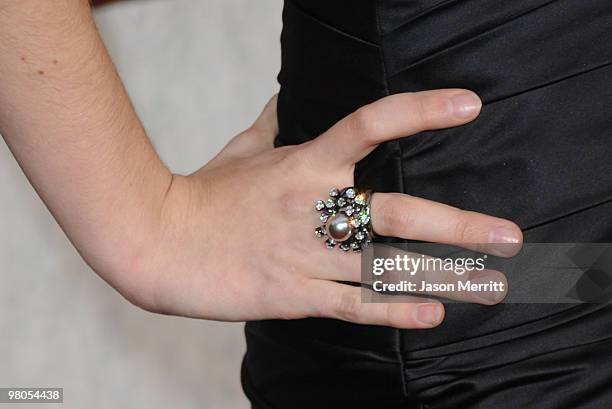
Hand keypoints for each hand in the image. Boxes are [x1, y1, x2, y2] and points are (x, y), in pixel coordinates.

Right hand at [131, 90, 522, 328]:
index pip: (370, 125)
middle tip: (510, 237)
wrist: (157, 242)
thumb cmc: (202, 193)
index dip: (420, 111)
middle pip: (398, 214)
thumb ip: (274, 123)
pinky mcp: (292, 294)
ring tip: (493, 285)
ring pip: (385, 267)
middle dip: (459, 227)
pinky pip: (353, 305)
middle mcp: (313, 208)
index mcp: (303, 164)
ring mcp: (305, 255)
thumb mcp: (242, 149)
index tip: (468, 106)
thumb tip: (292, 95)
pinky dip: (395, 310)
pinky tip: (434, 313)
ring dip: (444, 277)